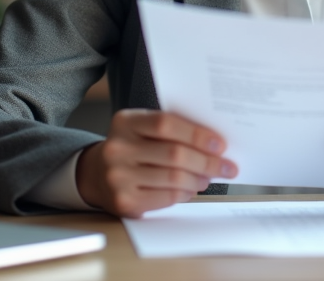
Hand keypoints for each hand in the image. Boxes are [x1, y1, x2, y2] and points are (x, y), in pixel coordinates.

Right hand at [75, 109, 236, 217]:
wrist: (96, 174)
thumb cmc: (132, 147)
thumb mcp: (142, 129)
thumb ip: (172, 129)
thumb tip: (214, 144)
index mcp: (125, 122)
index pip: (166, 124)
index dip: (197, 134)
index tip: (220, 144)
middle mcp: (118, 148)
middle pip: (175, 154)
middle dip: (208, 162)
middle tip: (227, 167)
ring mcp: (118, 177)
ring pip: (174, 178)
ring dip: (199, 179)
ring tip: (210, 177)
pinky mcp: (125, 202)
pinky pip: (167, 197)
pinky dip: (185, 193)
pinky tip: (192, 189)